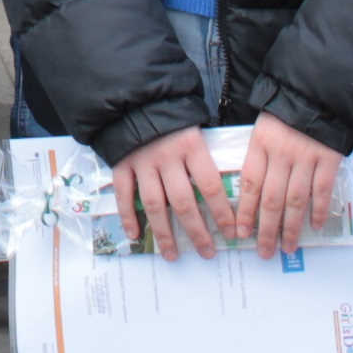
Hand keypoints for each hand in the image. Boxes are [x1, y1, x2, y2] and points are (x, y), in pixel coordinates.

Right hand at [112, 128, 228, 259]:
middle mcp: (167, 157)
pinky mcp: (121, 163)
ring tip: (173, 255)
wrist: (134, 97)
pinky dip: (128, 216)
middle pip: (183, 202)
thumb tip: (222, 191)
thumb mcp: (195, 127)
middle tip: (207, 252)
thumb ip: (204, 156)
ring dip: (164, 233)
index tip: (230, 234)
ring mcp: (142, 162)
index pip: (210, 186)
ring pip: (155, 204)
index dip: (222, 213)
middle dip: (197, 231)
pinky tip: (135, 235)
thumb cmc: (172, 115)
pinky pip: (124, 195)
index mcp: (191, 146)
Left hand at [236, 114, 344, 258]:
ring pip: (296, 200)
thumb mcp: (262, 131)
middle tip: (265, 252)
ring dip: (291, 227)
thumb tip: (248, 196)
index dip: (245, 211)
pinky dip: (318, 210)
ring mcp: (306, 157)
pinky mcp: (329, 159)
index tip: (241, 234)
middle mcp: (281, 154)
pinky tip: (315, 226)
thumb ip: (257, 159)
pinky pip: (322, 190)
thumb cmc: (285, 116)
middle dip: (267, 229)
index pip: (249, 183)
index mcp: (260, 145)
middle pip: (272, 199)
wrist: (318, 94)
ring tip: (288, 248)